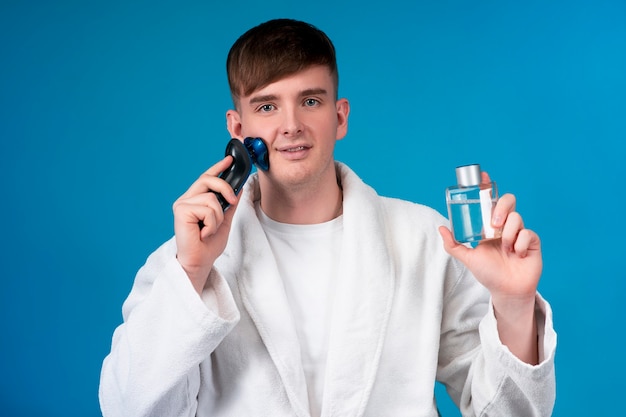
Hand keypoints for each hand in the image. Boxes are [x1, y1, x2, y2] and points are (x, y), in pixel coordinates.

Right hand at [172, 156, 239, 293]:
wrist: (200, 262)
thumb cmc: (209, 245)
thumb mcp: (225, 220)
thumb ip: (230, 204)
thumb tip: (238, 187)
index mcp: (196, 200)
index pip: (207, 179)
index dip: (217, 167)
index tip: (229, 160)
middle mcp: (187, 199)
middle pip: (208, 180)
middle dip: (225, 188)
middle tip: (232, 202)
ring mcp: (183, 204)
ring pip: (211, 198)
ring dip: (218, 217)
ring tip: (210, 230)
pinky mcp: (181, 211)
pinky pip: (207, 209)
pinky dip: (212, 223)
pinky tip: (204, 233)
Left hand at [439, 173, 541, 300]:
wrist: (506, 290)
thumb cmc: (488, 273)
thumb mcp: (468, 258)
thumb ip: (453, 245)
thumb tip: (441, 228)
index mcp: (489, 226)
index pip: (489, 201)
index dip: (487, 187)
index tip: (482, 176)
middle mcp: (505, 225)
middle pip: (508, 200)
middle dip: (501, 208)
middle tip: (494, 224)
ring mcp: (520, 232)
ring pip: (517, 217)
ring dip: (509, 233)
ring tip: (505, 249)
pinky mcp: (532, 241)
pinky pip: (528, 233)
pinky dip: (520, 244)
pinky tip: (517, 254)